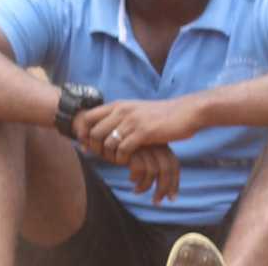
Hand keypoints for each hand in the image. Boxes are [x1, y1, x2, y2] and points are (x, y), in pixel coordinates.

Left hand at [74, 96, 194, 176]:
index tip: (85, 146)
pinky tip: (127, 162)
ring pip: (107, 142)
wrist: (184, 112)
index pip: (89, 116)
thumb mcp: (137, 110)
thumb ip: (121, 116)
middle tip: (101, 158)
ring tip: (115, 161)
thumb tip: (106, 128)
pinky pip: (123, 149)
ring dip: (109, 156)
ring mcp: (132, 121)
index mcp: (119, 105)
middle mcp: (122, 111)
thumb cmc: (161, 115)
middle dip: (94, 148)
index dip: (83, 132)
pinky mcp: (143, 133)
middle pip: (94, 131)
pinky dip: (121, 159)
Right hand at [125, 140, 183, 205]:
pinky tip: (130, 180)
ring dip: (145, 186)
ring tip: (136, 192)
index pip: (174, 163)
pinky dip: (135, 178)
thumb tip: (162, 184)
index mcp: (159, 142)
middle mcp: (153, 142)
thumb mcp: (139, 152)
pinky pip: (138, 168)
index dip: (174, 182)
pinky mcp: (131, 147)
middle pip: (167, 168)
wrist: (102, 130)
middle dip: (164, 188)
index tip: (172, 198)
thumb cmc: (121, 145)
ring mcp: (142, 144)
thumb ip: (150, 161)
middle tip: (157, 203)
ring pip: (153, 170)